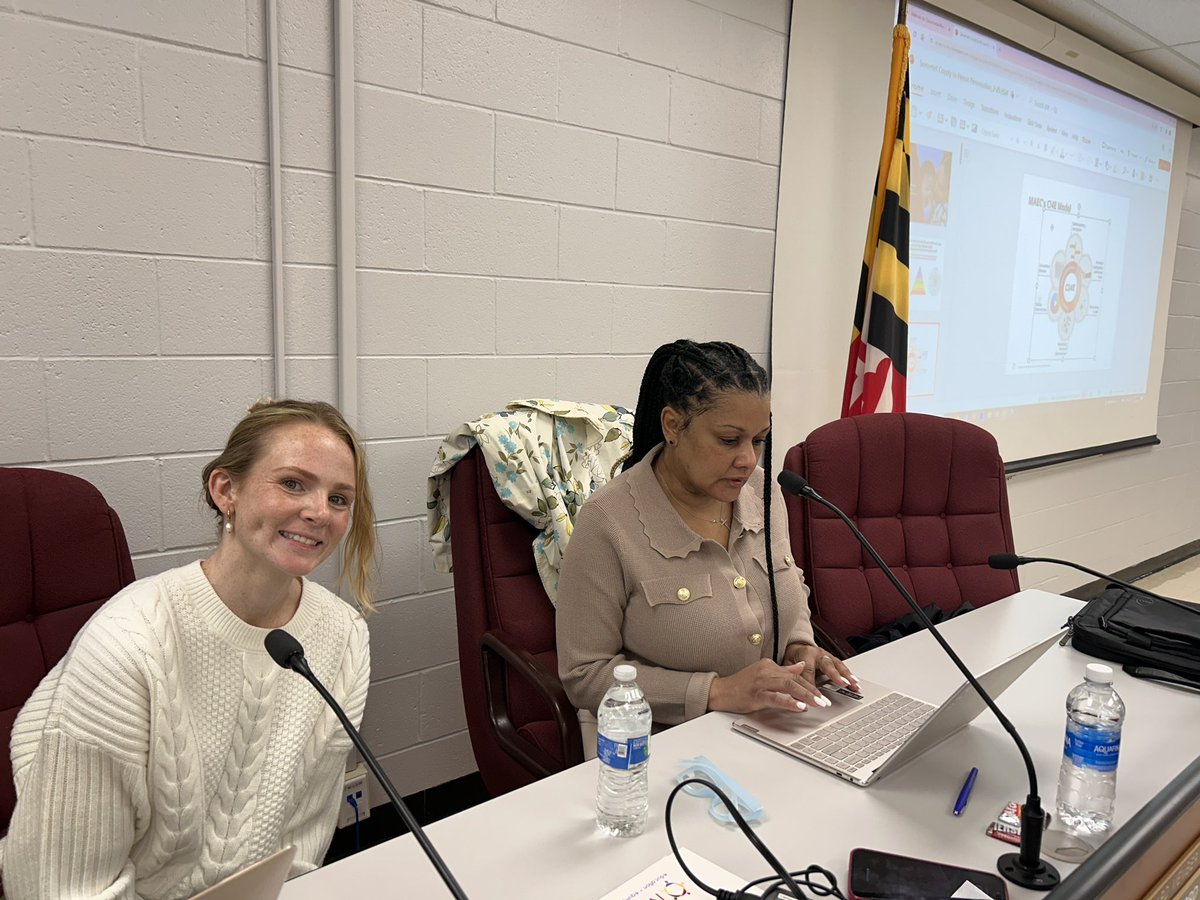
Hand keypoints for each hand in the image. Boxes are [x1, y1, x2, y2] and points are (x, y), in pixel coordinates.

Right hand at [707, 658, 832, 714]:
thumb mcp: (764, 675)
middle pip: (794, 679)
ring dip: (805, 695)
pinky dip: (789, 701)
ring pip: (788, 686)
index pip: (795, 675)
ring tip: (818, 704)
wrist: (720, 691)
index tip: (822, 695)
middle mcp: (766, 670)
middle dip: (812, 691)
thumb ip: (784, 670)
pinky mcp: (755, 694)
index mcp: (769, 665)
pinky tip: (799, 707)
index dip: (810, 685)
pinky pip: (775, 697)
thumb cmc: (741, 685)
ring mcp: (760, 682)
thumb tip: (801, 666)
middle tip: (825, 701)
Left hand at [784, 643, 859, 691]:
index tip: (815, 699)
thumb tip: (792, 693)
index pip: (809, 671)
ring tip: (853, 685)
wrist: (797, 646)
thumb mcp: (787, 664)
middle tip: (842, 685)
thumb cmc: (792, 657)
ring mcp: (826, 655)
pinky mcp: (833, 659)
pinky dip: (849, 675)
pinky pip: (842, 667)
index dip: (811, 685)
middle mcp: (818, 653)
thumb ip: (790, 676)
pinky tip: (855, 683)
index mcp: (805, 654)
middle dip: (835, 675)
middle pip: (827, 665)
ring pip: (838, 665)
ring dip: (846, 676)